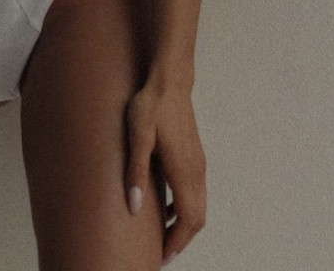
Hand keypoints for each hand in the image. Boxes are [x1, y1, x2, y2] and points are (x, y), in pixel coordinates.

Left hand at [125, 80, 206, 264]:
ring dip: (184, 224)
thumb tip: (135, 207)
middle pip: (197, 218)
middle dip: (181, 239)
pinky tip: (167, 205)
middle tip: (160, 252)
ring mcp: (198, 163)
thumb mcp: (138, 136)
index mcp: (184, 171)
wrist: (170, 80)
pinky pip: (195, 192)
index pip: (189, 220)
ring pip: (198, 206)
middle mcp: (196, 171)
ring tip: (162, 234)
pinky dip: (185, 207)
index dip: (177, 243)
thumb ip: (136, 171)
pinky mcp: (194, 156)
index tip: (161, 257)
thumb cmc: (152, 105)